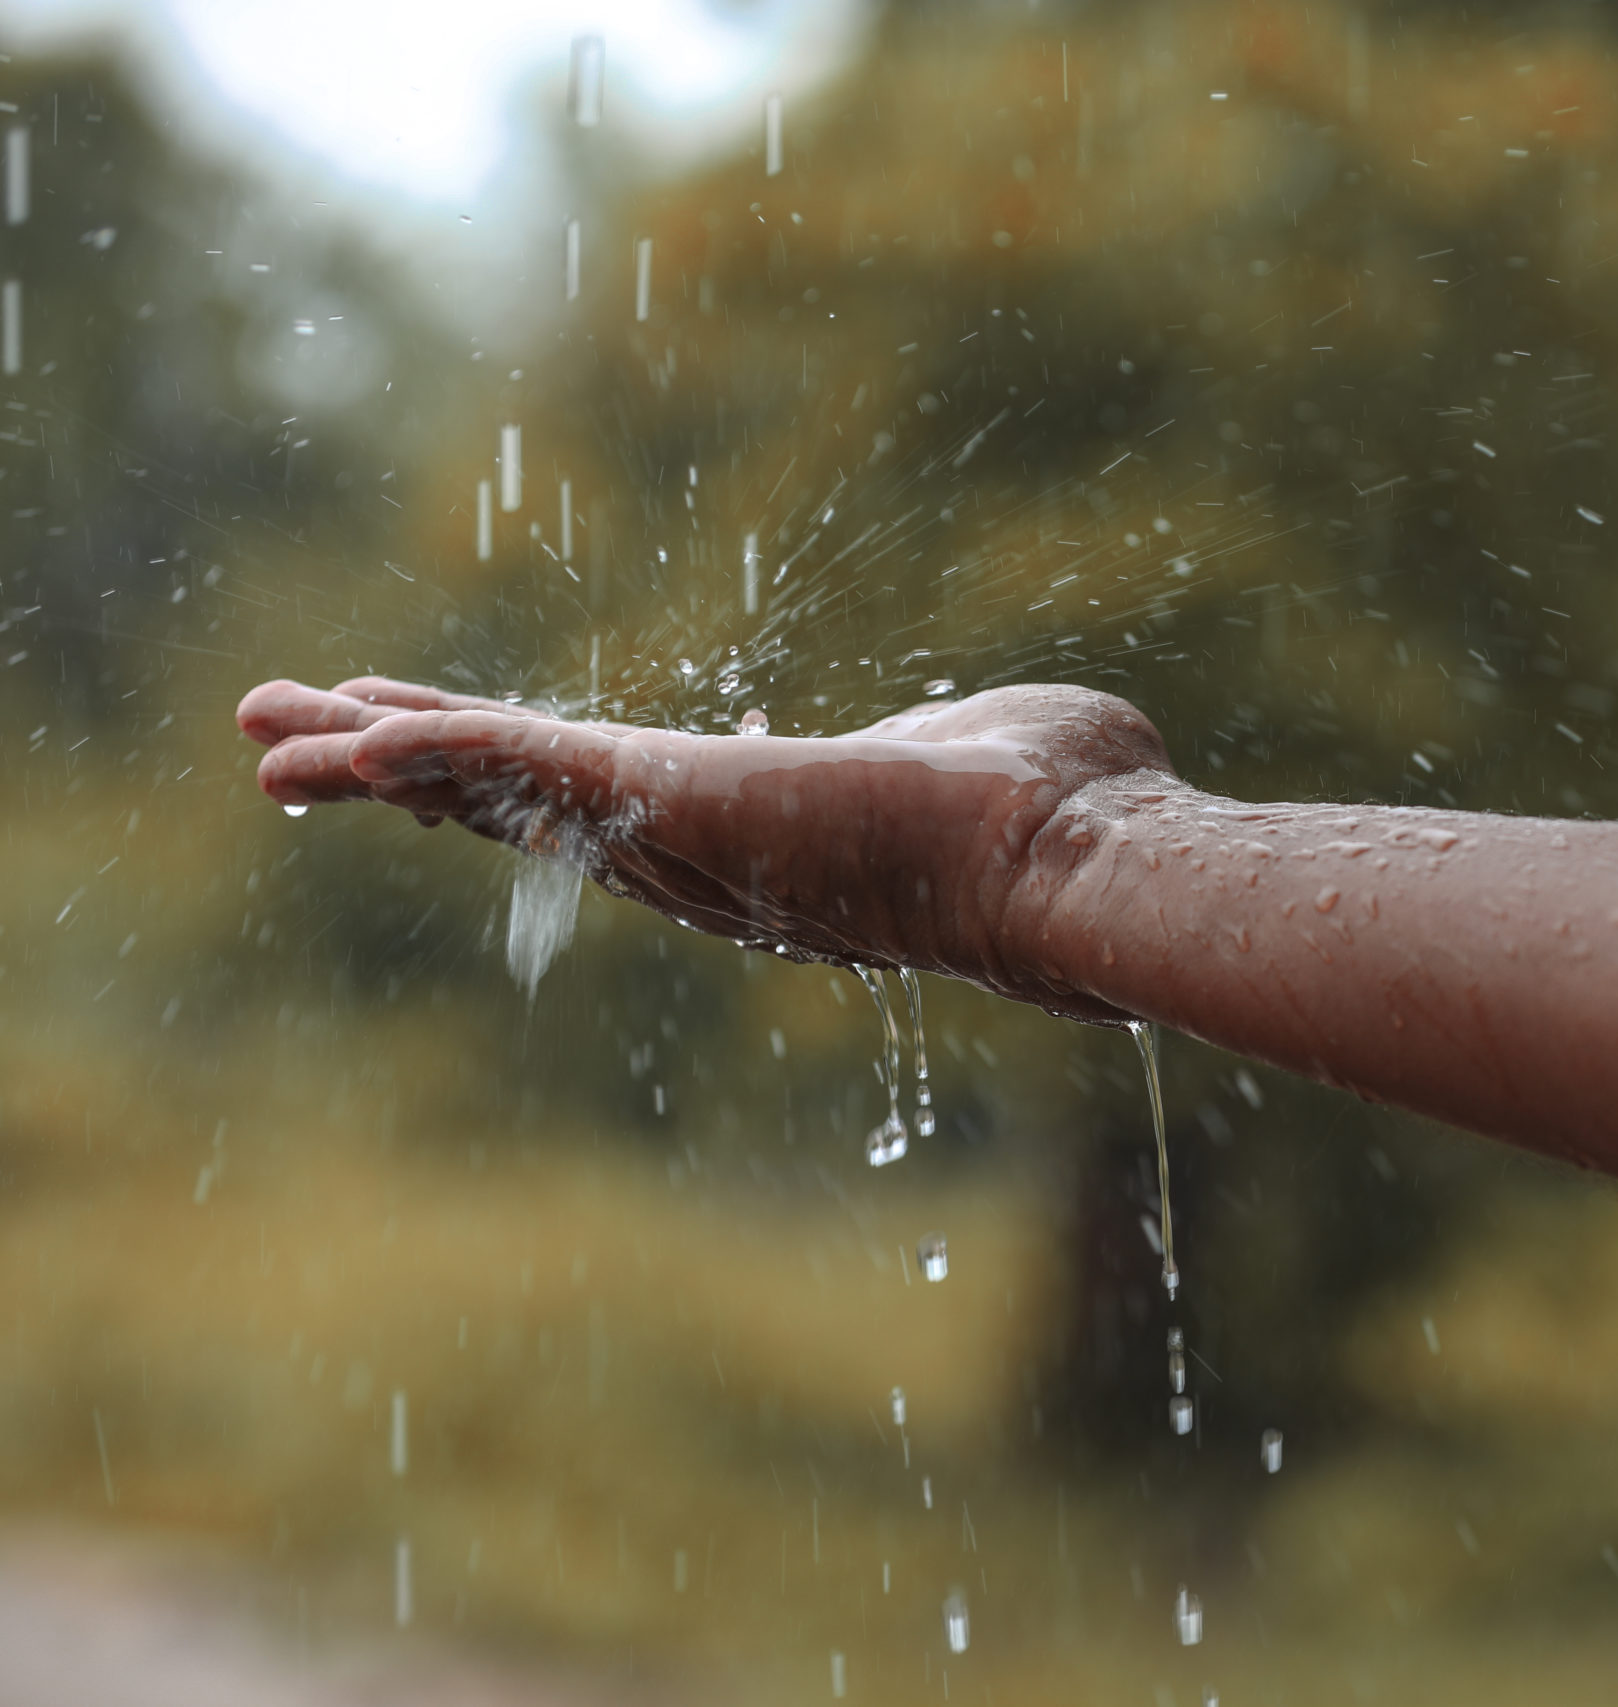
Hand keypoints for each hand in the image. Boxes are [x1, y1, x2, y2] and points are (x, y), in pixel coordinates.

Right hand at [235, 676, 1172, 1016]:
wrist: (1082, 860)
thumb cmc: (1059, 809)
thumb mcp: (957, 752)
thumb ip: (921, 747)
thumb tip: (935, 739)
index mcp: (748, 834)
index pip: (593, 798)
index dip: (498, 771)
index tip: (429, 743)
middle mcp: (697, 856)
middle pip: (510, 804)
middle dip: (396, 771)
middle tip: (284, 746)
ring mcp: (682, 840)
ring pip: (493, 790)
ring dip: (375, 760)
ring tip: (267, 734)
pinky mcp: (679, 808)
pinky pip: (526, 773)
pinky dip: (432, 751)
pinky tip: (343, 734)